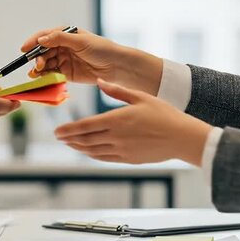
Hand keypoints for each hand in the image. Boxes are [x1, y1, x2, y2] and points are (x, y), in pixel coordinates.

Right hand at [20, 26, 163, 94]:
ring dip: (39, 68)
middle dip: (37, 58)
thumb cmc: (102, 49)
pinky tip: (41, 78)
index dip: (33, 42)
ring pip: (45, 63)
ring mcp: (64, 60)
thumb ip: (60, 39)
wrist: (116, 66)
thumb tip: (41, 40)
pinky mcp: (66, 73)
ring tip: (37, 73)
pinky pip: (52, 74)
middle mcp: (62, 46)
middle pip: (43, 51)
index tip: (24, 49)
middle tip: (38, 65)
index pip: (45, 36)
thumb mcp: (80, 41)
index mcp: (66, 35)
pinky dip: (45, 76)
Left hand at [55, 79, 211, 165]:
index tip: (57, 131)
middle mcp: (116, 137)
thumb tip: (100, 81)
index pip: (85, 126)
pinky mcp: (128, 159)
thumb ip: (117, 90)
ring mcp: (121, 150)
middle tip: (58, 137)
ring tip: (69, 143)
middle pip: (85, 140)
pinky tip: (87, 151)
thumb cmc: (164, 114)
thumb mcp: (140, 96)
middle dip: (69, 138)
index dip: (68, 129)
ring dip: (78, 147)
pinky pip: (104, 158)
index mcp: (117, 119)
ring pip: (92, 151)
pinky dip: (92, 155)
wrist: (182, 138)